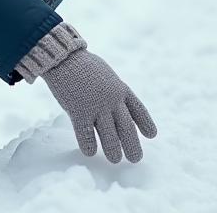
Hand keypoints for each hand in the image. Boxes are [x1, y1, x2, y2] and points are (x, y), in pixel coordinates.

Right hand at [40, 47, 156, 162]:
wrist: (64, 57)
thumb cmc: (83, 65)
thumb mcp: (106, 74)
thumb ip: (114, 89)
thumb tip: (119, 103)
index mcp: (121, 89)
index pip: (139, 109)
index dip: (146, 123)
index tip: (152, 135)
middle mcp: (112, 100)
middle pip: (127, 128)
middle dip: (133, 146)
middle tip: (136, 158)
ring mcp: (97, 107)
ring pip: (110, 137)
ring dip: (113, 151)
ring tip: (115, 159)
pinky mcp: (79, 112)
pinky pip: (86, 136)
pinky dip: (90, 146)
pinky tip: (90, 152)